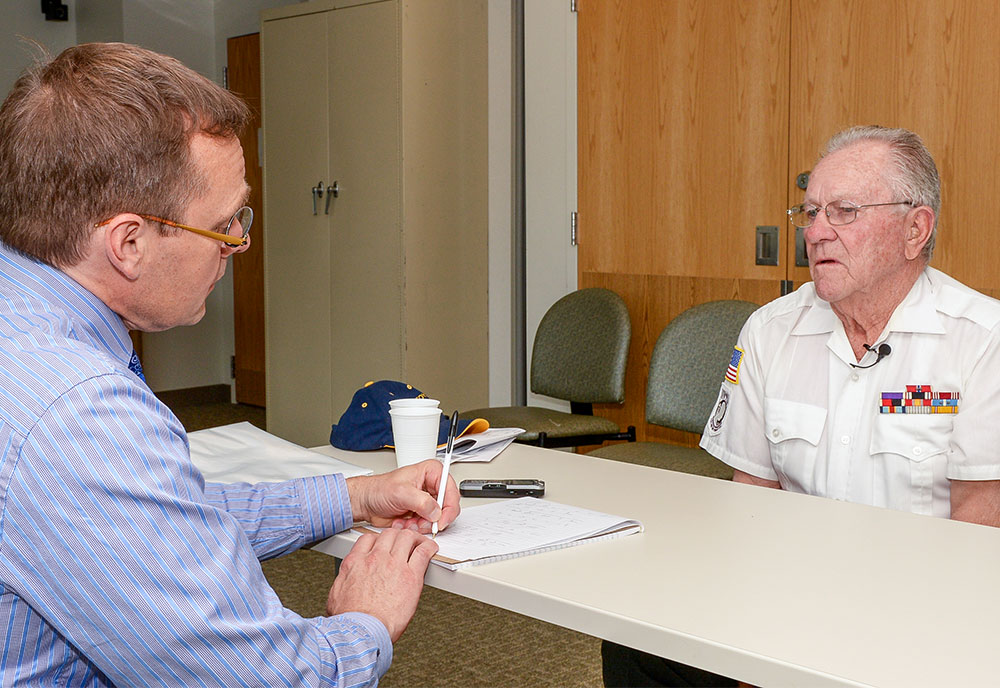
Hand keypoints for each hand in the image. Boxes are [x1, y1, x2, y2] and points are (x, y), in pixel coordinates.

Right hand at [326, 528, 437, 641]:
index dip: (379, 539)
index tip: (384, 544)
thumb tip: (346, 580)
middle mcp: (375, 559)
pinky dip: (429, 547)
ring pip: (407, 537)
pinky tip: (431, 549)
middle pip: (390, 534)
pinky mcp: (411, 576)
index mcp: (355, 562)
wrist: (361, 631)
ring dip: (414, 538)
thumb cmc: (349, 619)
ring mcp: (394, 565)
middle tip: (403, 542)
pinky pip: (423, 552)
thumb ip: (344, 580)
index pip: (368, 538)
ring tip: (419, 543)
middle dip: (397, 536)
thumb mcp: (337, 594)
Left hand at [346, 459, 460, 532]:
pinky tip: (404, 523)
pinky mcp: (422, 513)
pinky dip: (416, 528)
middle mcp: (432, 486)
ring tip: (407, 521)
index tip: (440, 521)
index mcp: (432, 472)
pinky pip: (428, 526)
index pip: (451, 491)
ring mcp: (428, 501)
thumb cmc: (379, 490)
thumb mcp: (400, 492)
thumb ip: (421, 501)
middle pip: (447, 507)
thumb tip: (436, 512)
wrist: (367, 502)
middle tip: (419, 523)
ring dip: (422, 525)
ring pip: (438, 519)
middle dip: (432, 519)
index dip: (449, 508)